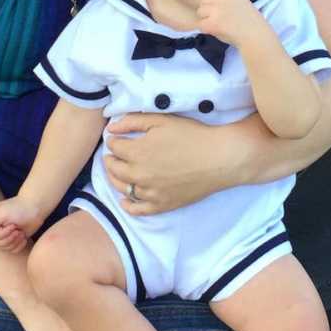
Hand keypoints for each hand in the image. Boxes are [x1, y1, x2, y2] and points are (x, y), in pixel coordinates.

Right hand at [0, 198, 43, 252]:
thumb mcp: (3, 213)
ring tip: (21, 232)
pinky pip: (13, 250)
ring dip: (15, 242)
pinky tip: (24, 237)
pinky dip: (20, 245)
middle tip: (18, 230)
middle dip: (9, 239)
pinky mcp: (15, 239)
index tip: (13, 225)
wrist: (36, 207)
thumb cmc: (19, 208)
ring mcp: (6, 234)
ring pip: (5, 248)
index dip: (2, 234)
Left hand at [104, 112, 247, 215]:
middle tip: (112, 155)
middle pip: (114, 169)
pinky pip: (138, 210)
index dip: (113, 140)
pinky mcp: (162, 205)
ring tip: (117, 172)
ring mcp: (150, 192)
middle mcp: (139, 174)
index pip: (114, 147)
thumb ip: (133, 122)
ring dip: (115, 179)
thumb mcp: (161, 121)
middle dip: (110, 160)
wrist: (219, 158)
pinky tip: (125, 200)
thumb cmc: (192, 135)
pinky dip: (128, 205)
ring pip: (123, 188)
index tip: (116, 138)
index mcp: (137, 151)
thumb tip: (110, 129)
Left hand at [195, 0, 265, 46]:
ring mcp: (217, 9)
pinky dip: (207, 29)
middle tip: (221, 17)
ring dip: (206, 18)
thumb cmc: (247, 19)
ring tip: (221, 24)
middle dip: (208, 8)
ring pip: (200, 11)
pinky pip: (200, 24)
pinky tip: (218, 30)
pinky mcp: (212, 23)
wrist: (255, 35)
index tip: (213, 2)